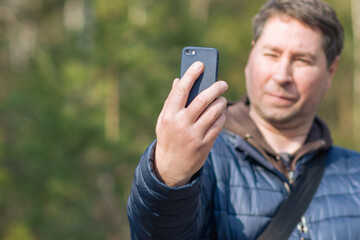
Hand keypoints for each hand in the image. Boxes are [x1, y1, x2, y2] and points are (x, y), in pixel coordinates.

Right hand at [154, 61, 227, 186]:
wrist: (171, 167)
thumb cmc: (168, 138)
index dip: (191, 74)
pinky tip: (219, 114)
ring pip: (214, 111)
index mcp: (169, 115)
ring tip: (221, 98)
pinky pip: (218, 125)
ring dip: (220, 102)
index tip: (200, 64)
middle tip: (222, 83)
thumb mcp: (164, 120)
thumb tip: (179, 80)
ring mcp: (194, 135)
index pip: (181, 90)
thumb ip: (171, 100)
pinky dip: (221, 116)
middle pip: (203, 99)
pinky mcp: (205, 144)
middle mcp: (182, 124)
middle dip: (215, 88)